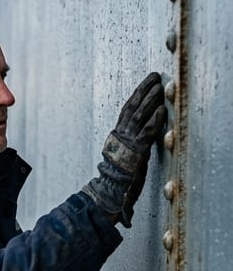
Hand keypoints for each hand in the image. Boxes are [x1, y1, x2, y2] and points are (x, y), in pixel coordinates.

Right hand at [82, 72, 165, 225]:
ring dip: (150, 100)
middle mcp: (120, 136)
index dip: (136, 94)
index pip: (126, 110)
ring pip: (138, 116)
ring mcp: (127, 143)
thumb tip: (137, 136)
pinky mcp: (135, 153)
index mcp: (116, 136)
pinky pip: (146, 133)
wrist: (109, 193)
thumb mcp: (122, 156)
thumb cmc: (117, 179)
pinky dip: (154, 120)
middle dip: (143, 90)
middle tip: (154, 76)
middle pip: (132, 107)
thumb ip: (129, 144)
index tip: (146, 82)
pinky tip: (162, 110)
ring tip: (159, 87)